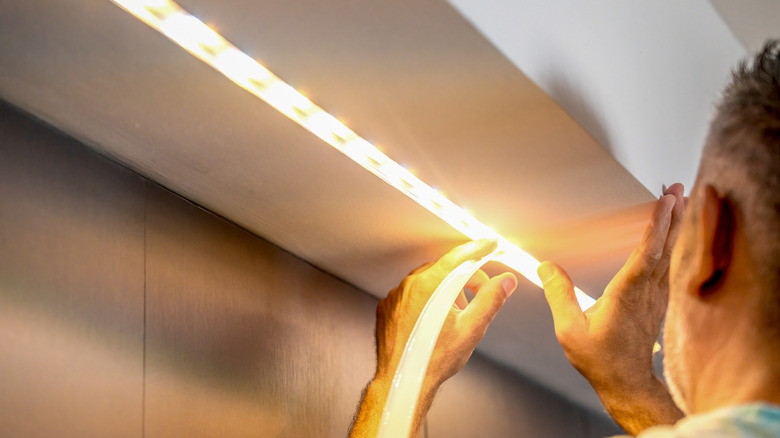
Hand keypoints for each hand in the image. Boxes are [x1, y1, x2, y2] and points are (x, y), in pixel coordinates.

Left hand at [375, 239, 517, 388]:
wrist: (403, 381)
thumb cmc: (434, 360)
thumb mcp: (472, 329)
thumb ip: (491, 300)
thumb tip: (506, 281)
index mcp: (430, 285)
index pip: (459, 257)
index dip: (479, 249)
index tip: (491, 244)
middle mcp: (409, 285)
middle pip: (444, 270)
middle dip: (465, 278)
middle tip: (480, 294)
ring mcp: (395, 296)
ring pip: (427, 282)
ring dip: (445, 291)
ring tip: (456, 315)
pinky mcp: (386, 308)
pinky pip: (410, 295)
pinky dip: (425, 301)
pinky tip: (434, 321)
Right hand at [538, 184, 685, 433]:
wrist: (627, 383)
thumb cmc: (600, 358)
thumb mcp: (569, 328)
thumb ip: (558, 294)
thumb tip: (545, 266)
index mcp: (628, 293)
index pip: (647, 251)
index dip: (657, 224)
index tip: (665, 200)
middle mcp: (647, 291)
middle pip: (664, 246)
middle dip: (672, 215)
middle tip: (675, 188)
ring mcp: (655, 296)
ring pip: (668, 253)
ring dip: (673, 226)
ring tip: (676, 201)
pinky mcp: (656, 301)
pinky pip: (666, 264)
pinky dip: (668, 243)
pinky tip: (667, 235)